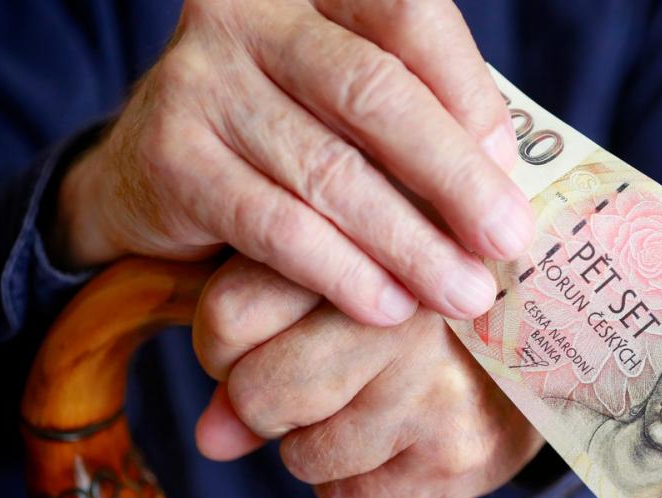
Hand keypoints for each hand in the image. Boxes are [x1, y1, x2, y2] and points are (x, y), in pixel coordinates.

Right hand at [54, 0, 532, 325]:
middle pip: (374, 93)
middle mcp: (249, 14)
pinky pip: (275, 225)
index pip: (409, 17)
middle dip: (453, 178)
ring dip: (409, 244)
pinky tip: (388, 306)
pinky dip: (341, 272)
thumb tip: (503, 185)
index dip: (470, 96)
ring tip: (462, 293)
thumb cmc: (279, 133)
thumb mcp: (345, 104)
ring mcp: (201, 79)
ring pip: (329, 169)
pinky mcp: (170, 156)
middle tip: (507, 242)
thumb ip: (416, 116)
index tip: (510, 174)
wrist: (151, 171)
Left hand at [193, 262, 542, 497]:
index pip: (228, 315)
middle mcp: (403, 309)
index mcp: (363, 238)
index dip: (219, 346)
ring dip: (314, 443)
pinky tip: (392, 433)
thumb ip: (259, 339)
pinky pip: (350, 497)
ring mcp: (434, 386)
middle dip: (265, 403)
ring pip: (303, 457)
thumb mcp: (339, 274)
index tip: (247, 344)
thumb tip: (211, 444)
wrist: (550, 322)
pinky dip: (353, 478)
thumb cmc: (414, 292)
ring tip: (364, 398)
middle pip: (259, 396)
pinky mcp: (459, 451)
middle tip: (307, 379)